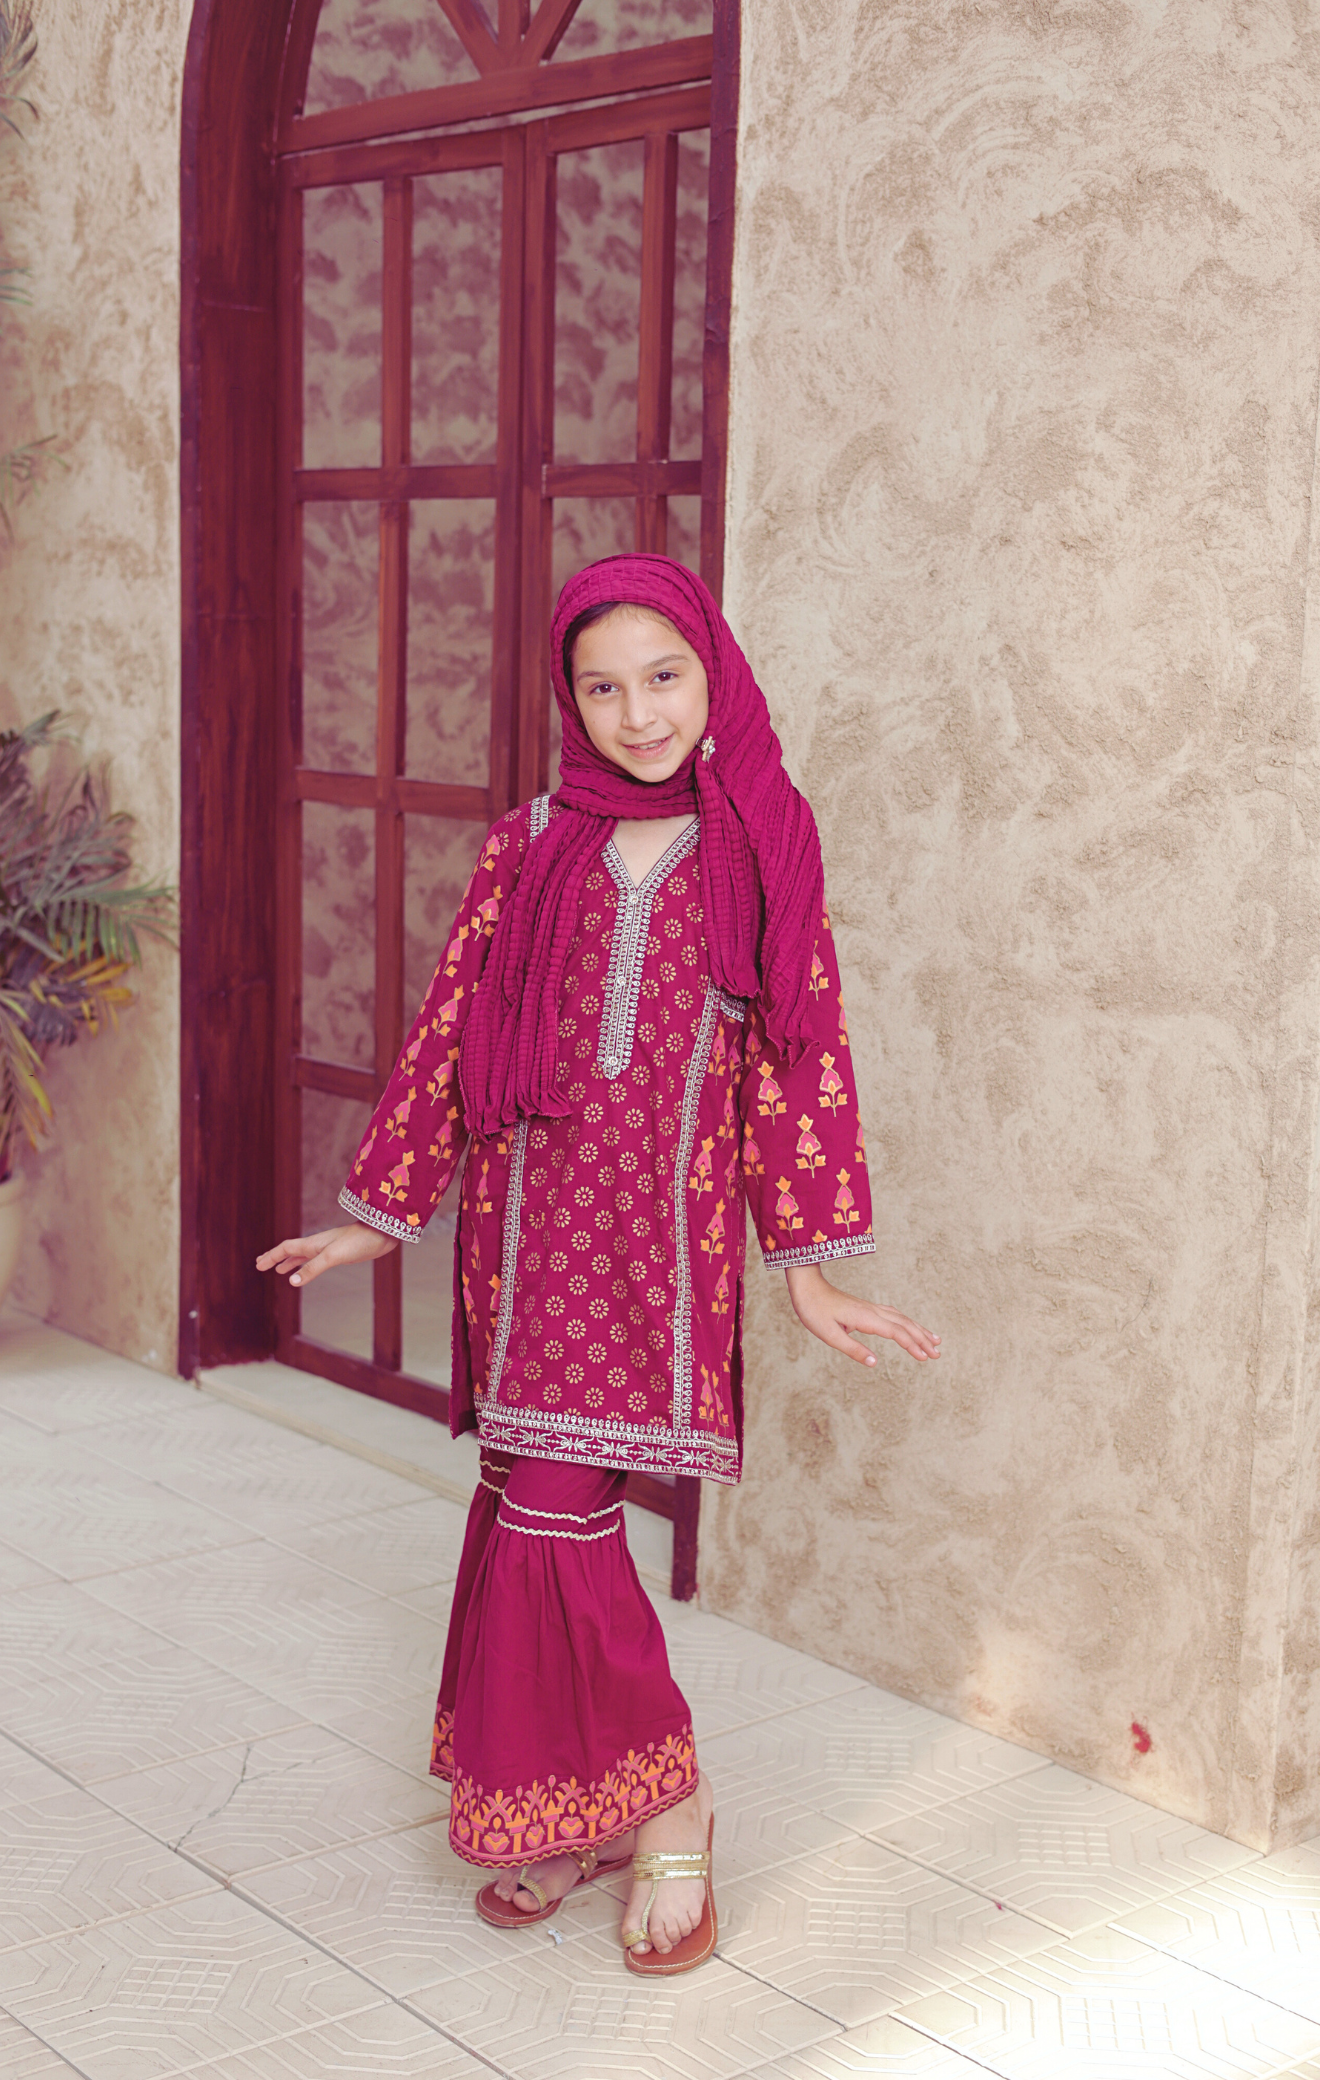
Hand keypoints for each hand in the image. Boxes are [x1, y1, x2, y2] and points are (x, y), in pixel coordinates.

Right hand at [256, 1222, 397, 1288]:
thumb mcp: (333, 1256)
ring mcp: (328, 1249)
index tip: (257, 1265)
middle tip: (260, 1264)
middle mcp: (317, 1245)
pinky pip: (315, 1260)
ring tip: (279, 1269)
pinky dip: (306, 1265)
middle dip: (275, 1258)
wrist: (382, 1234)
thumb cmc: (358, 1242)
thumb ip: (313, 1268)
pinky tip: (308, 1270)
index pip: (286, 1249)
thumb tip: (291, 1281)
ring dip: (288, 1262)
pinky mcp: (339, 1254)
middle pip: (290, 1251)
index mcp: (313, 1244)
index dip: (271, 1256)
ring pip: (302, 1256)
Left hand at [784, 1263, 939, 1365]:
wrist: (807, 1286)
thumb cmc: (814, 1310)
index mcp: (865, 1318)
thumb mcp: (828, 1335)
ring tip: (935, 1340)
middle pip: (904, 1325)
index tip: (925, 1358)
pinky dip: (907, 1322)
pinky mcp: (866, 1307)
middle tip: (938, 1354)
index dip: (912, 1345)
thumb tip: (874, 1363)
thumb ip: (852, 1349)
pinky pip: (893, 1315)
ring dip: (919, 1330)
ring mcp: (870, 1307)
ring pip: (901, 1318)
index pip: (896, 1332)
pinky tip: (911, 1326)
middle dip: (923, 1339)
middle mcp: (872, 1311)